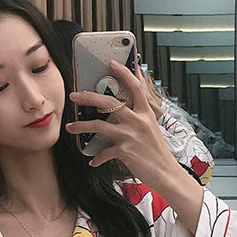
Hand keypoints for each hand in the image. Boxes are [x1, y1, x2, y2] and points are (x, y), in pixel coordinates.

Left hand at [66, 60, 203, 232]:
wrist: (166, 174)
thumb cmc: (157, 153)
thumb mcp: (151, 129)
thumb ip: (138, 117)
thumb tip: (125, 108)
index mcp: (145, 113)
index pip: (134, 86)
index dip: (123, 72)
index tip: (111, 63)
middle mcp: (137, 121)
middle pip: (108, 102)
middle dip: (88, 97)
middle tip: (74, 95)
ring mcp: (130, 136)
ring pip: (99, 126)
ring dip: (81, 126)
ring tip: (70, 127)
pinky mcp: (124, 151)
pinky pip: (104, 152)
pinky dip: (97, 157)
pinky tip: (92, 161)